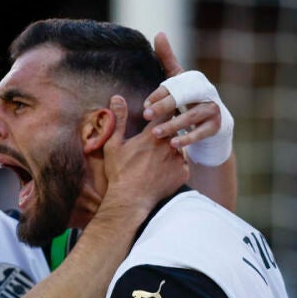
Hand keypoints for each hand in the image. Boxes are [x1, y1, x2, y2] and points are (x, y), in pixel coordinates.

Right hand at [99, 94, 189, 219]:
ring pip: (179, 147)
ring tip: (158, 160)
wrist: (130, 200)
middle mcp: (168, 144)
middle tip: (156, 142)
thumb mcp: (114, 145)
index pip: (166, 112)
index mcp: (152, 135)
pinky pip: (182, 164)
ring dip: (172, 149)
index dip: (164, 110)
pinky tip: (163, 172)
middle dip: (168, 132)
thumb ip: (119, 119)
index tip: (162, 111)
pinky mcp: (183, 173)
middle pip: (174, 130)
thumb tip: (117, 97)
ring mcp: (178, 159)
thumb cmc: (119, 172)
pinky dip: (175, 166)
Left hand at [143, 32, 225, 150]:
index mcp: (193, 80)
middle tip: (146, 116)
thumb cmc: (190, 98)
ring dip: (173, 125)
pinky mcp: (216, 126)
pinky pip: (202, 133)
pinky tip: (173, 144)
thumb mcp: (179, 79)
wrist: (214, 122)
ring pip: (192, 117)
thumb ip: (167, 59)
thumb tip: (159, 33)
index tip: (144, 105)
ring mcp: (212, 109)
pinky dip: (188, 139)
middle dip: (164, 106)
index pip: (175, 85)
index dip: (159, 95)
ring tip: (156, 133)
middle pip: (184, 97)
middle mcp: (205, 92)